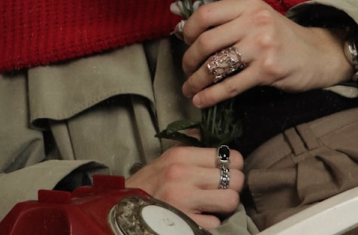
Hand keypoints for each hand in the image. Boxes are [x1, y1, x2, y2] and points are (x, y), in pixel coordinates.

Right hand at [125, 146, 243, 228]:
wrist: (122, 209)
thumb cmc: (147, 185)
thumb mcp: (166, 160)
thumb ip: (190, 147)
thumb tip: (207, 135)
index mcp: (181, 156)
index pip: (228, 156)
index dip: (234, 166)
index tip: (228, 172)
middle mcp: (183, 175)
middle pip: (235, 178)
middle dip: (233, 187)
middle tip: (222, 191)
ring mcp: (184, 200)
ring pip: (230, 201)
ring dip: (225, 206)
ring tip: (214, 205)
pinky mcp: (184, 222)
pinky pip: (215, 222)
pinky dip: (211, 222)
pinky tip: (199, 218)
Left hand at [181, 0, 353, 107]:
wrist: (319, 54)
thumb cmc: (283, 37)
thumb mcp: (259, 18)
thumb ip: (230, 21)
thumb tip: (187, 31)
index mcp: (249, 5)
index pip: (206, 13)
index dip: (188, 30)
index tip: (185, 42)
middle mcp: (255, 22)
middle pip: (206, 41)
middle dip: (189, 59)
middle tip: (186, 69)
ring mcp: (262, 46)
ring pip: (215, 65)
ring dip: (196, 80)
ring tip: (189, 88)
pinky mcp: (267, 70)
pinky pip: (230, 86)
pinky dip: (211, 96)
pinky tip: (201, 101)